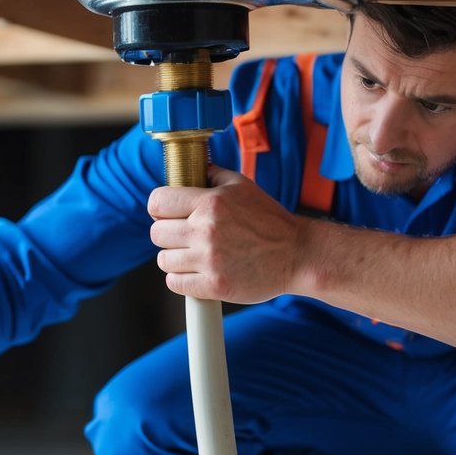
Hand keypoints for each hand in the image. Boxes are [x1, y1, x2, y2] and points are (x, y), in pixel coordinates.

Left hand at [147, 164, 306, 303]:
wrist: (298, 255)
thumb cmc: (270, 221)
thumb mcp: (243, 186)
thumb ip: (212, 176)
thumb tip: (189, 168)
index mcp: (211, 202)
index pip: (158, 202)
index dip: (160, 208)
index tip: (168, 214)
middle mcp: (206, 230)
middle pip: (157, 233)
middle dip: (168, 234)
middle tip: (185, 237)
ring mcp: (209, 260)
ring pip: (163, 260)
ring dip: (175, 258)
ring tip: (195, 256)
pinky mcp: (214, 285)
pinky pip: (175, 283)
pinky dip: (182, 279)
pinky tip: (198, 272)